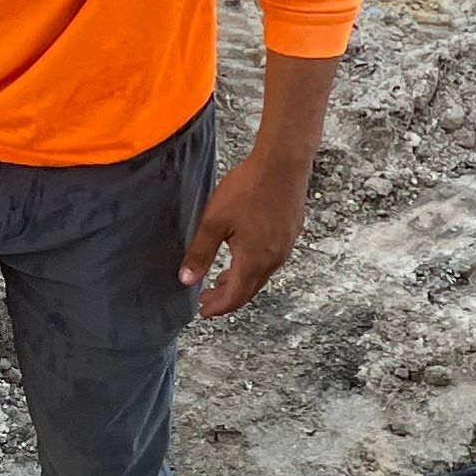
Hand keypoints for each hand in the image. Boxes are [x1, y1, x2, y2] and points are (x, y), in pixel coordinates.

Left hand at [181, 46, 340, 317]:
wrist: (283, 163)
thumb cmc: (248, 189)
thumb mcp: (214, 221)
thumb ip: (200, 253)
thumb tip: (186, 280)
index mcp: (254, 260)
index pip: (235, 296)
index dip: (217, 307)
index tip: (202, 311)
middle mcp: (273, 259)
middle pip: (249, 289)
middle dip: (226, 297)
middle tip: (206, 299)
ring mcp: (285, 247)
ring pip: (260, 275)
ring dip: (239, 282)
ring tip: (219, 281)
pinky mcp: (290, 233)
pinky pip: (269, 261)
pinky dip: (252, 267)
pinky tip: (242, 257)